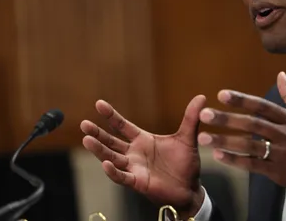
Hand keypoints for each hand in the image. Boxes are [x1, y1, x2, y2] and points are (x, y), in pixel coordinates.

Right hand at [80, 96, 205, 215]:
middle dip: (98, 133)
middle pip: (111, 141)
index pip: (122, 126)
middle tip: (84, 123)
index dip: (111, 116)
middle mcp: (134, 153)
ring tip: (86, 139)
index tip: (99, 104)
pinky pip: (122, 176)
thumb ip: (191, 118)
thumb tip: (201, 97)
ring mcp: (134, 168)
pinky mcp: (137, 182)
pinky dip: (113, 171)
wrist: (190, 188)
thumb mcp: (188, 137)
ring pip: (111, 157)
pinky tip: (105, 163)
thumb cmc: (186, 164)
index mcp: (143, 140)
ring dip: (99, 150)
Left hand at [197, 72, 285, 204]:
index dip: (242, 100)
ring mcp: (280, 153)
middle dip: (227, 119)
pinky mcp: (278, 171)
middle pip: (252, 124)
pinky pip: (253, 165)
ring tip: (203, 138)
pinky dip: (236, 161)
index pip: (263, 106)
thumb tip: (280, 75)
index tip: (222, 94)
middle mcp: (283, 134)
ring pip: (249, 145)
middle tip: (204, 114)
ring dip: (225, 141)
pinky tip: (219, 157)